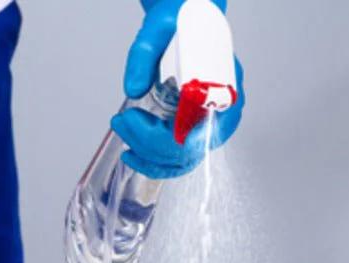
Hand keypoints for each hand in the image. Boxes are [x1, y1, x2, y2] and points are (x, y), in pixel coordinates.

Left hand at [118, 0, 244, 179]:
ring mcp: (211, 118)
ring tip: (123, 129)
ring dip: (149, 154)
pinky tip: (134, 155)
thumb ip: (143, 56)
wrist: (188, 15)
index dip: (166, 136)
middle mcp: (224, 106)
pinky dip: (157, 161)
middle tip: (122, 122)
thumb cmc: (182, 18)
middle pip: (192, 149)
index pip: (203, 130)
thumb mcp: (158, 29)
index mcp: (226, 83)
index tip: (134, 118)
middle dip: (150, 143)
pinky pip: (182, 154)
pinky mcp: (197, 123)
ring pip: (185, 157)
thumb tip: (132, 89)